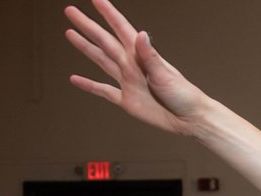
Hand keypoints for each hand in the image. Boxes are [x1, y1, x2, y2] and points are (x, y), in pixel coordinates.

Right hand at [65, 0, 208, 135]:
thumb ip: (150, 55)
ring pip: (101, 60)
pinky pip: (103, 91)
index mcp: (141, 56)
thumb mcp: (165, 74)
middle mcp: (131, 65)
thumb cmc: (184, 95)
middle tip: (71, 11)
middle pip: (104, 41)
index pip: (121, 28)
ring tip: (70, 34)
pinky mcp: (126, 100)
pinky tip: (76, 79)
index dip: (108, 13)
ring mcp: (128, 81)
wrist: (190, 120)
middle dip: (88, 26)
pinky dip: (89, 85)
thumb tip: (141, 34)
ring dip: (86, 47)